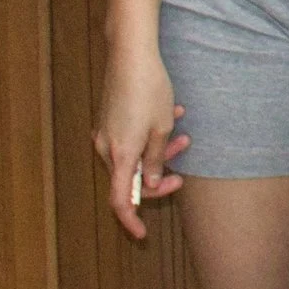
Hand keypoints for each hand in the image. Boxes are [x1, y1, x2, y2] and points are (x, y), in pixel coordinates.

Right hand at [93, 47, 187, 238]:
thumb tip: (151, 184)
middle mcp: (106, 147)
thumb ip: (155, 160)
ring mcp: (105, 133)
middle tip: (183, 174)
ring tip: (183, 134)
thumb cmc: (149, 89)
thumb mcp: (161, 128)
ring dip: (159, 151)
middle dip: (159, 176)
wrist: (131, 54)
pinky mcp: (109, 119)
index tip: (141, 233)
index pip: (121, 200)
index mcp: (119, 155)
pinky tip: (170, 115)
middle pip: (132, 176)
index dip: (130, 219)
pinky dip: (149, 136)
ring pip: (133, 156)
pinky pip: (129, 138)